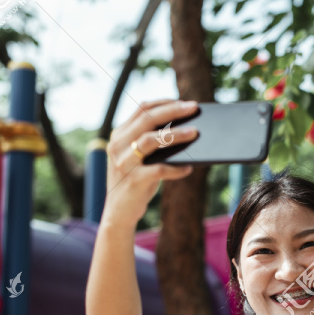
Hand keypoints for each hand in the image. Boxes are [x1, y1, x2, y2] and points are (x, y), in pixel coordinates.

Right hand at [103, 99, 199, 226]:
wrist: (118, 213)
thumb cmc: (136, 181)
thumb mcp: (139, 158)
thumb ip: (152, 142)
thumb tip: (186, 129)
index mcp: (119, 135)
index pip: (142, 109)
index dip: (164, 102)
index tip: (184, 101)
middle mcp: (118, 145)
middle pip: (147, 119)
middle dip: (173, 111)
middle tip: (194, 108)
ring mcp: (124, 163)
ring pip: (150, 140)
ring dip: (176, 135)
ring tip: (195, 133)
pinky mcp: (133, 181)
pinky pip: (158, 170)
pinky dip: (176, 169)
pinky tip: (189, 168)